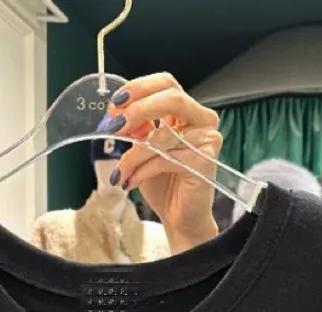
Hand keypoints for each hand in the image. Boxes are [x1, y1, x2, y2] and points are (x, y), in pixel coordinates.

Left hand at [106, 73, 220, 253]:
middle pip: (172, 98)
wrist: (179, 218)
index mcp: (186, 112)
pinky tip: (131, 182)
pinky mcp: (204, 161)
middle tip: (114, 125)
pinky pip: (164, 159)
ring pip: (162, 136)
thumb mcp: (144, 150)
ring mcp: (206, 139)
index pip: (166, 84)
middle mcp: (201, 120)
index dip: (140, 88)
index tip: (115, 103)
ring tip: (121, 172)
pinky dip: (142, 171)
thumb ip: (137, 128)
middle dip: (138, 109)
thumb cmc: (163, 184)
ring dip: (133, 155)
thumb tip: (116, 112)